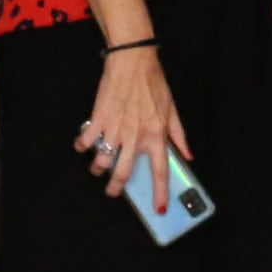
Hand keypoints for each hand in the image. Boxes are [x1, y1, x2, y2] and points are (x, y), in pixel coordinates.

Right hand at [81, 40, 188, 213]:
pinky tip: (84, 144)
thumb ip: (179, 135)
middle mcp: (136, 136)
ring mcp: (115, 129)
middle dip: (115, 187)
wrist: (133, 62)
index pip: (160, 170)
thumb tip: (188, 155)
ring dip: (98, 168)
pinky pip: (86, 142)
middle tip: (112, 191)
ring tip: (98, 167)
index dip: (160, 192)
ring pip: (102, 161)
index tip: (159, 209)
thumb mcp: (172, 109)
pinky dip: (82, 146)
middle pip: (124, 173)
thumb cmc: (154, 84)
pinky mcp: (99, 120)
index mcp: (156, 135)